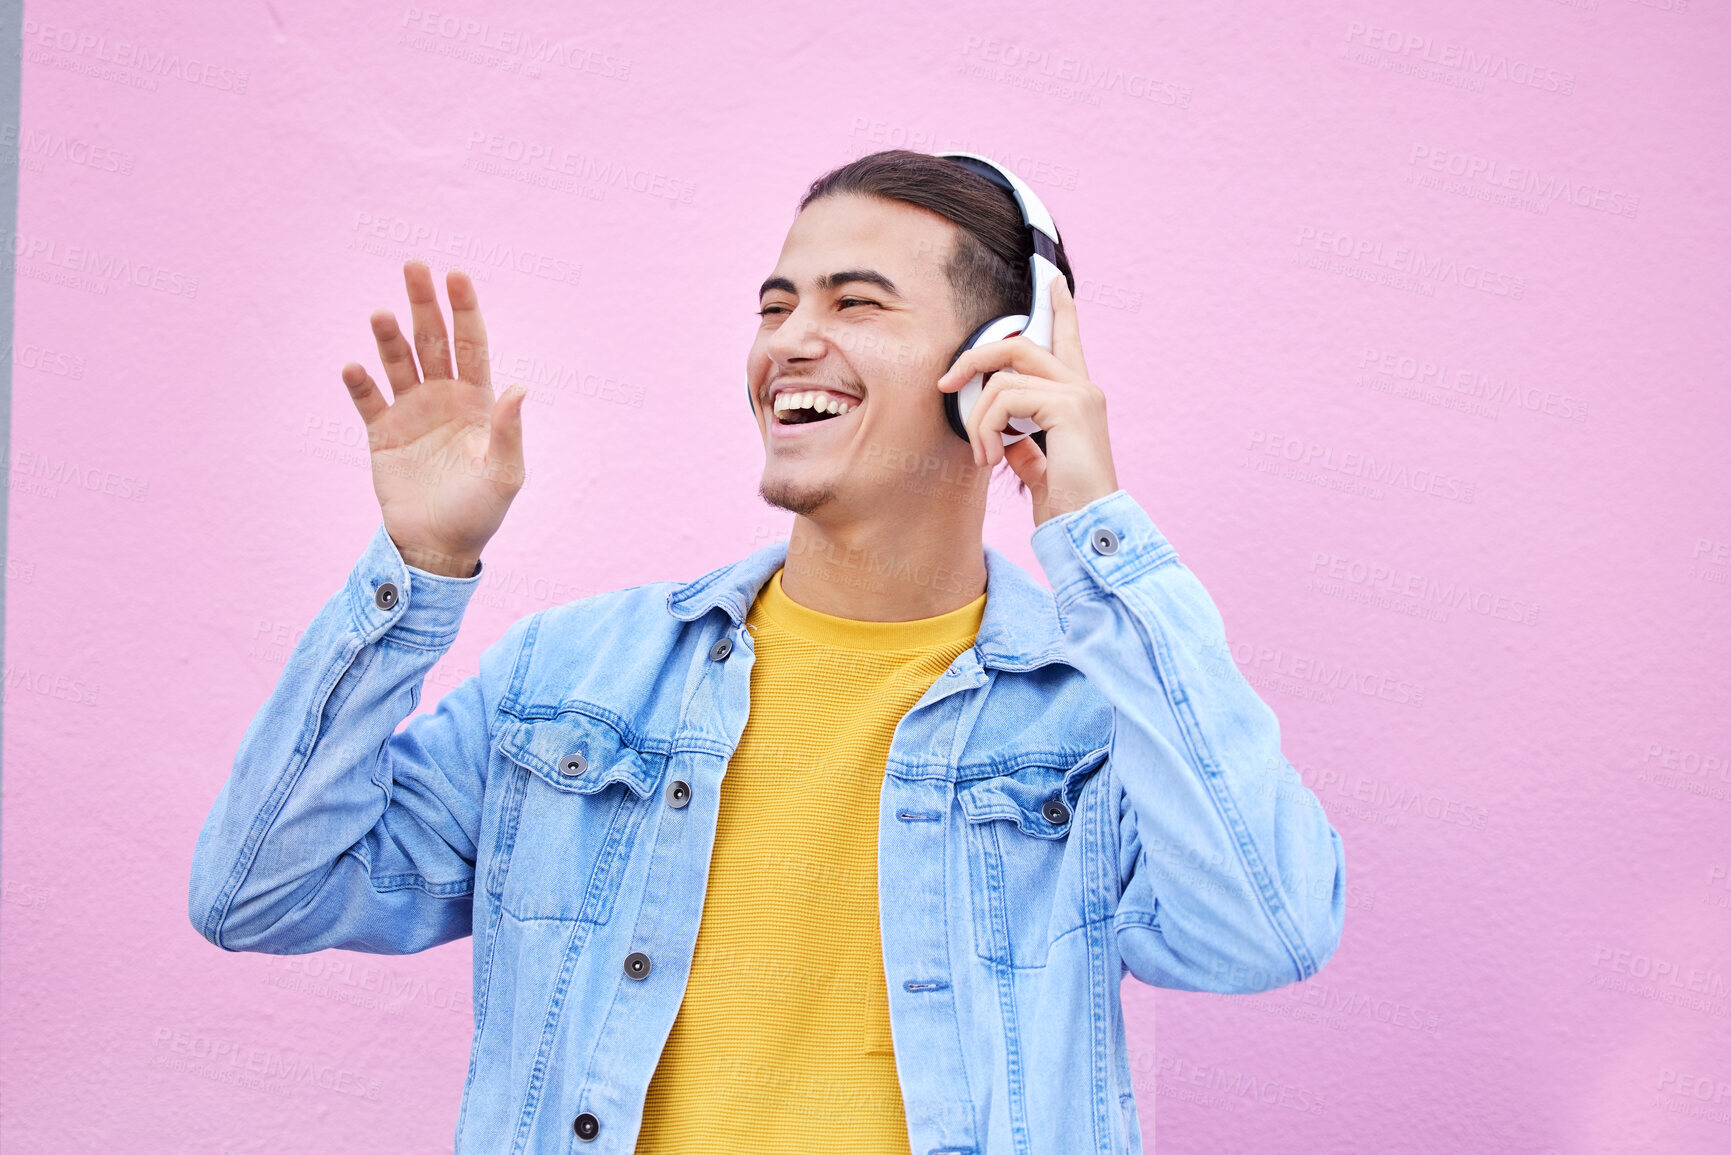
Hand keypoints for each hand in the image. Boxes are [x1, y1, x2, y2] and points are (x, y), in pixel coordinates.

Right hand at [340, 261, 526, 576]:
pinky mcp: (382, 434)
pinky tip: (354, 367)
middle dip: (424, 304)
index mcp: (476, 402)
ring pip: (398, 363)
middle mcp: (442, 398)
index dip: (465, 311)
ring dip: (389, 337)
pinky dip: (360, 383)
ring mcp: (410, 412)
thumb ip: (509, 431)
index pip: (471, 345)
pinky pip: (368, 401)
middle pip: (432, 341)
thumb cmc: (481, 511)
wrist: (439, 546)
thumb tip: (519, 387)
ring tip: (380, 314)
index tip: (456, 276)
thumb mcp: (505, 474)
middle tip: (415, 266)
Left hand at [936, 274, 1118, 526]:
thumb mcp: (1040, 467)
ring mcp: (1078, 393)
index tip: (1053, 280)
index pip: (1068, 339)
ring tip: (983, 456)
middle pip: (1018, 343)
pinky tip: (992, 459)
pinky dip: (987, 429)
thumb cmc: (1066, 503)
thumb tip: (1004, 440)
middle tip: (946, 384)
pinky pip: (1005, 399)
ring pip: (1002, 378)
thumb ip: (1025, 445)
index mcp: (1077, 397)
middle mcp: (1083, 387)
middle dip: (974, 357)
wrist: (1087, 526)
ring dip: (978, 420)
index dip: (1061, 308)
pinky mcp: (1067, 406)